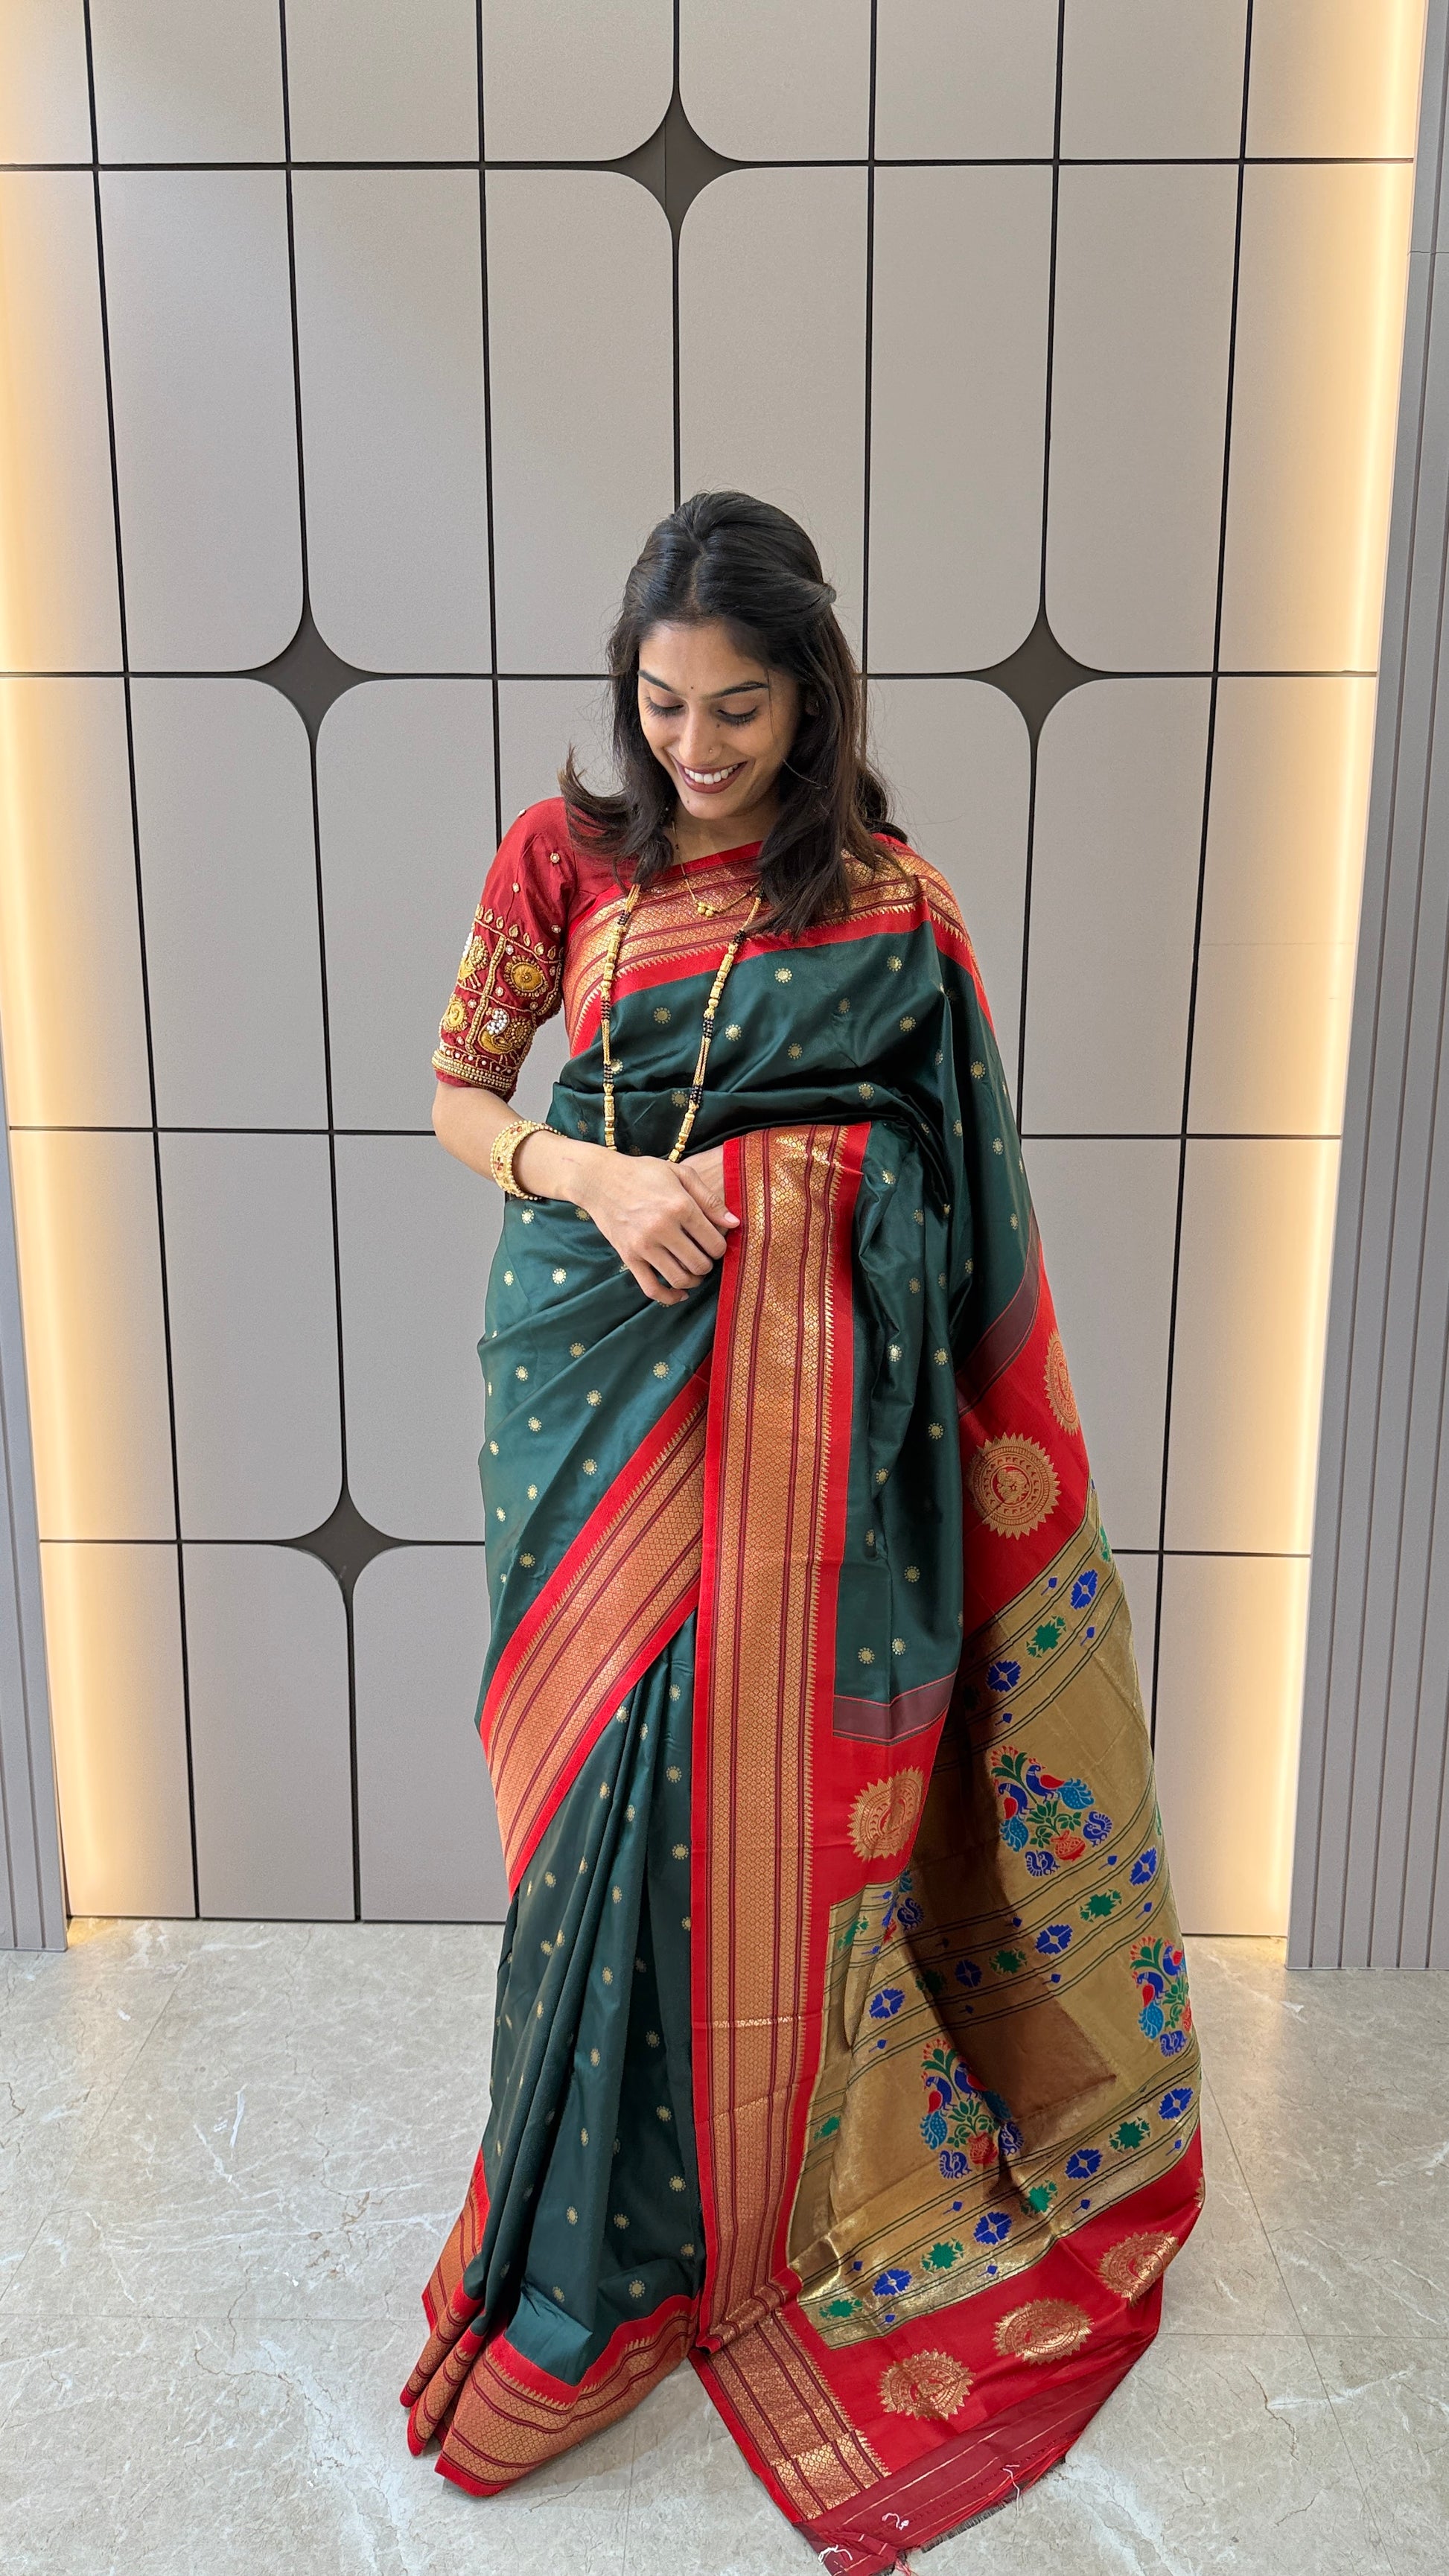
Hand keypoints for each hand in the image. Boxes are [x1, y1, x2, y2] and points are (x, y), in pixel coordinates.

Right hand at [578, 1146, 737, 1305]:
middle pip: (700, 1264)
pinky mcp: (629, 1257)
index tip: (715, 1244)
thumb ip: (710, 1199)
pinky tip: (680, 1293)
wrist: (601, 1179)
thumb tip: (735, 1224)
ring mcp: (644, 1245)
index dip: (721, 1248)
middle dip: (708, 1264)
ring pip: (679, 1279)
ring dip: (693, 1280)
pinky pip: (652, 1288)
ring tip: (694, 1271)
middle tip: (705, 1257)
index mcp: (680, 1206)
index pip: (714, 1243)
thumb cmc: (644, 1173)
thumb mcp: (681, 1174)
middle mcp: (662, 1228)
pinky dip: (669, 1297)